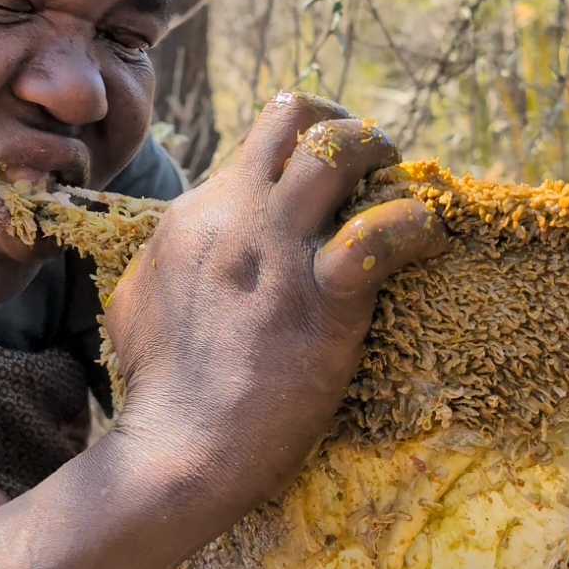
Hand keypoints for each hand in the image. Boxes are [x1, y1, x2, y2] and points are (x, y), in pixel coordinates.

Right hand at [105, 92, 448, 523]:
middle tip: (372, 161)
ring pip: (337, 150)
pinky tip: (430, 240)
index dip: (303, 152)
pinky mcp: (321, 300)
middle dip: (344, 125)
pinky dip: (417, 225)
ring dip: (382, 155)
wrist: (177, 453)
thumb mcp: (138, 299)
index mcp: (193, 215)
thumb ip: (166, 257)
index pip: (258, 144)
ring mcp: (276, 252)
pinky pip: (381, 232)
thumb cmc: (158, 390)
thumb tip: (180, 243)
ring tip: (404, 184)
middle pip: (293, 115)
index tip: (330, 184)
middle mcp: (233, 216)